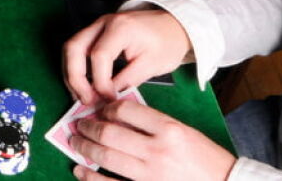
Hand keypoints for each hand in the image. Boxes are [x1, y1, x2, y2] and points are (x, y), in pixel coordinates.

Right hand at [64, 10, 191, 105]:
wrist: (172, 25)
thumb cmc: (166, 43)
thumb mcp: (152, 65)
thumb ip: (128, 81)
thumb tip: (107, 98)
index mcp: (120, 28)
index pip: (99, 56)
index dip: (100, 82)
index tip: (109, 100)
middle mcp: (103, 23)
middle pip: (74, 47)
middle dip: (75, 77)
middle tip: (85, 100)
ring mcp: (97, 26)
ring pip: (71, 48)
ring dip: (72, 74)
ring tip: (81, 97)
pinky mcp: (96, 33)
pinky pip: (78, 50)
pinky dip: (77, 69)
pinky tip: (84, 87)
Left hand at [70, 97, 235, 180]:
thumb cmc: (206, 159)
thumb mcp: (184, 132)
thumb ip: (154, 123)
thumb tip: (119, 117)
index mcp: (169, 130)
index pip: (126, 111)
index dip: (107, 108)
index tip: (101, 109)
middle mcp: (157, 151)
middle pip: (110, 133)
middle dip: (89, 127)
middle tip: (79, 124)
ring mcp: (150, 175)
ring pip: (106, 158)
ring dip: (85, 148)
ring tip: (75, 143)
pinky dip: (91, 178)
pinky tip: (80, 171)